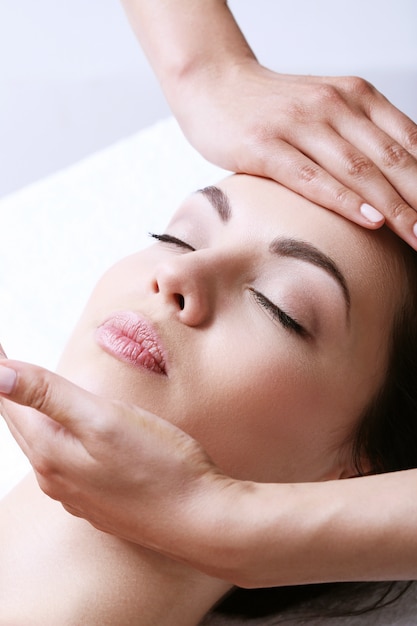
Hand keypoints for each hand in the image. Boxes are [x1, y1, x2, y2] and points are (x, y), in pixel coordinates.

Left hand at [0, 358, 222, 556]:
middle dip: (8, 394)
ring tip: (24, 395)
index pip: (11, 403)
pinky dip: (53, 438)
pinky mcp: (99, 501)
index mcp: (52, 453)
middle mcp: (57, 478)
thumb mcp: (105, 421)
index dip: (1, 371)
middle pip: (21, 426)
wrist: (202, 522)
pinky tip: (64, 435)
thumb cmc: (162, 468)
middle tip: (3, 363)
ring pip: (41, 446)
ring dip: (28, 416)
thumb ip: (50, 396)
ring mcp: (77, 493)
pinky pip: (63, 463)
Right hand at [174, 61, 416, 247]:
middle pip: (390, 158)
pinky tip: (370, 220)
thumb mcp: (324, 111)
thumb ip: (357, 137)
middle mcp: (333, 105)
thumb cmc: (271, 108)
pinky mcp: (265, 146)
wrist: (214, 84)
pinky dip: (344, 201)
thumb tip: (391, 181)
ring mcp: (298, 124)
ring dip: (394, 207)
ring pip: (358, 170)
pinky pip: (312, 178)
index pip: (408, 141)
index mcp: (355, 96)